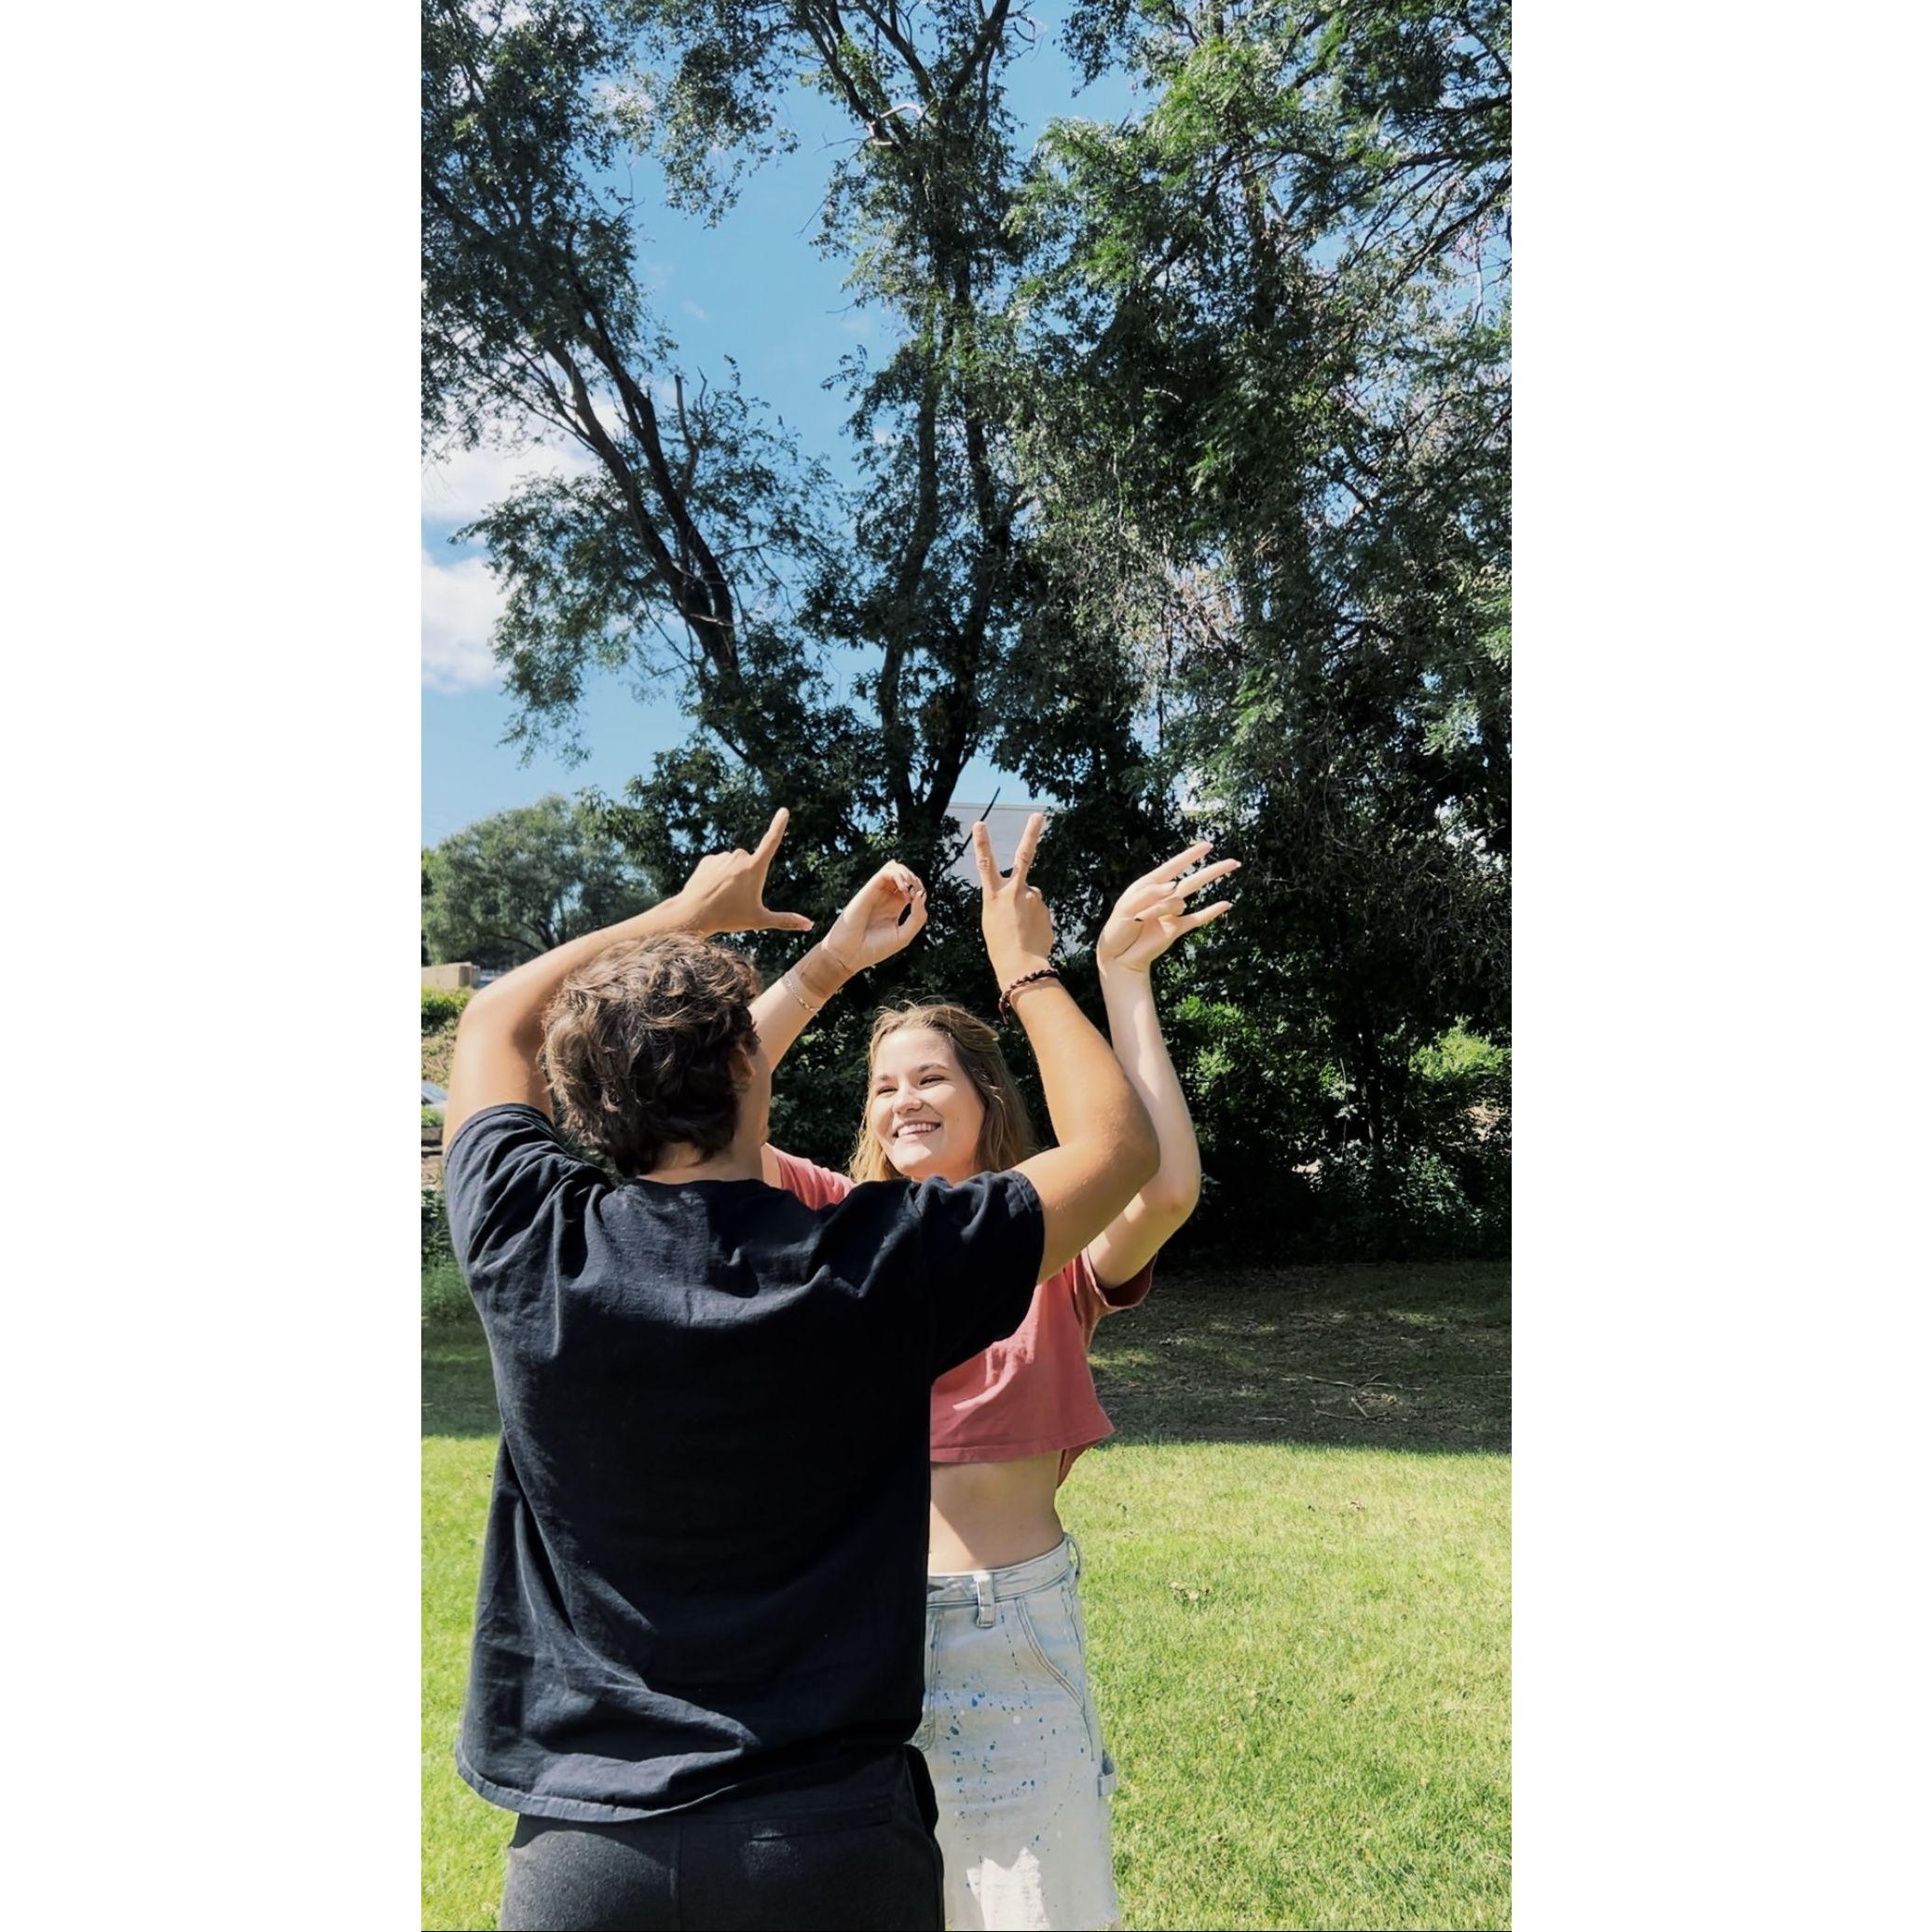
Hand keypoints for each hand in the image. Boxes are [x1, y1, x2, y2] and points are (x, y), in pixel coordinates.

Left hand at [671, 809, 815, 936]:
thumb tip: (809, 925)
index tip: (783, 811)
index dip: (778, 826)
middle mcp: (739, 858)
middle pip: (750, 862)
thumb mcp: (759, 920)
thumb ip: (785, 921)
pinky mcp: (707, 860)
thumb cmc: (728, 918)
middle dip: (747, 875)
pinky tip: (711, 889)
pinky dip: (717, 875)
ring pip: (733, 864)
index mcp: (754, 868)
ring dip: (732, 876)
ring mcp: (722, 858)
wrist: (693, 915)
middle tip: (738, 897)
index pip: (771, 842)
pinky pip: (718, 865)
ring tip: (723, 895)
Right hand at [822, 862, 928, 973]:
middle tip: (915, 896)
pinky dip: (899, 875)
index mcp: (894, 907)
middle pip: (904, 874)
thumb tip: (921, 894)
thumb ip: (917, 917)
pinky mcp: (868, 890)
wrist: (849, 955)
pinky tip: (903, 889)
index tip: (917, 904)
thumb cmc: (874, 948)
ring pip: (894, 867)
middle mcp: (885, 897)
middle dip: (915, 881)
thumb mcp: (903, 936)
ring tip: (908, 890)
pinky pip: (886, 872)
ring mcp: (876, 892)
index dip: (919, 890)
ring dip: (907, 874)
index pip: (911, 887)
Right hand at [974, 812, 1054, 985]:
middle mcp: (1014, 891)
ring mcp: (1033, 898)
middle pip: (1024, 856)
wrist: (1020, 964)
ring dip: (1027, 908)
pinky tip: (1030, 934)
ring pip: (1030, 895)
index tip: (980, 824)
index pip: (985, 864)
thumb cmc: (1000, 944)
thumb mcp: (993, 919)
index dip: (982, 843)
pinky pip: (1039, 910)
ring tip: (1021, 929)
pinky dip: (1035, 919)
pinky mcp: (1045, 908)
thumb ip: (1007, 899)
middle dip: (1031, 833)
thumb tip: (1030, 892)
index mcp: (993, 895)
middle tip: (1038, 815)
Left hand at [1096, 841, 1238, 974]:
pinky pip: (1197, 919)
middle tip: (1234, 862)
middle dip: (1213, 871)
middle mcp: (1164, 896)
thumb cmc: (1119, 928)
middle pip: (1193, 880)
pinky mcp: (1176, 928)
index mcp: (1150, 884)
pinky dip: (1211, 912)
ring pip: (1182, 901)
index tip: (1208, 845)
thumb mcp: (1126, 906)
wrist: (1119, 955)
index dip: (1191, 855)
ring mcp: (1172, 912)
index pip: (1175, 866)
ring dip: (1161, 909)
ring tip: (1141, 918)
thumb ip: (1149, 894)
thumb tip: (1174, 885)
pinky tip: (1226, 904)